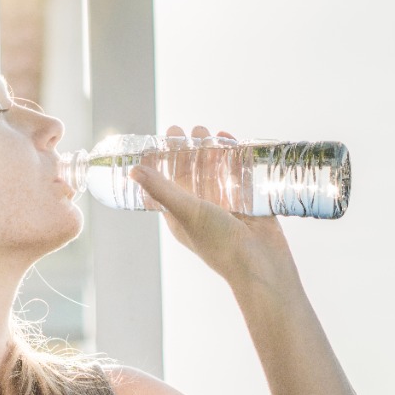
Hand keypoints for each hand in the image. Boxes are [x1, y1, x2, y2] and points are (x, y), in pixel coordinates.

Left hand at [130, 125, 298, 291]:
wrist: (261, 265)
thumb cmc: (220, 243)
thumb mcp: (187, 212)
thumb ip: (162, 189)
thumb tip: (133, 170)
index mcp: (181, 216)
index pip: (166, 183)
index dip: (163, 161)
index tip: (163, 139)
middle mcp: (201, 210)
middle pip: (191, 174)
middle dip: (189, 151)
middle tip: (188, 129)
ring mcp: (226, 206)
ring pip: (215, 172)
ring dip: (211, 151)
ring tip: (208, 130)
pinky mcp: (248, 202)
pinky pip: (239, 175)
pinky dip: (235, 158)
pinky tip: (231, 141)